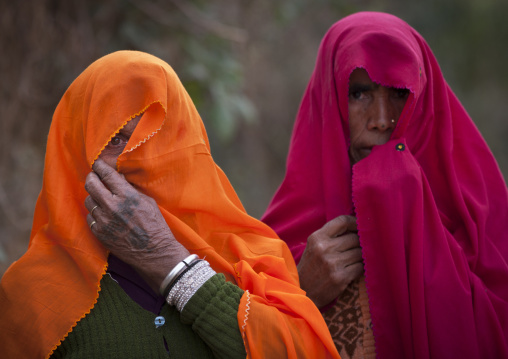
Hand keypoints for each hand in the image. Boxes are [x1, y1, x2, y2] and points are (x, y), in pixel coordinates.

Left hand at [84, 159, 189, 291]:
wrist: (154, 252)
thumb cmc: (155, 225)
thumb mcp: (147, 201)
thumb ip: (129, 189)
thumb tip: (117, 178)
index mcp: (126, 196)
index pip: (107, 174)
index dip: (100, 166)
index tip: (98, 164)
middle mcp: (112, 206)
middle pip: (91, 184)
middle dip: (92, 177)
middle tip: (94, 176)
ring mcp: (103, 220)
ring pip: (88, 200)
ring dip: (93, 196)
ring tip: (101, 197)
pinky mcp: (99, 232)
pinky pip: (90, 217)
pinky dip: (95, 212)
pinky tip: (104, 213)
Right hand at [297, 215, 363, 307]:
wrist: (303, 292)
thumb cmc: (310, 267)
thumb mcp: (313, 247)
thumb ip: (330, 236)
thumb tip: (356, 228)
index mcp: (317, 238)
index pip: (342, 221)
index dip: (355, 222)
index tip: (361, 226)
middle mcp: (324, 248)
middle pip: (354, 238)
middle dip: (360, 243)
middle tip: (360, 247)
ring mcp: (333, 263)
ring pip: (359, 253)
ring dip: (361, 256)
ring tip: (355, 260)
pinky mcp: (340, 278)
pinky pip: (360, 267)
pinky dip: (360, 268)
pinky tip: (354, 269)